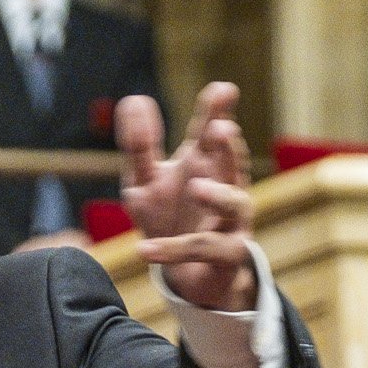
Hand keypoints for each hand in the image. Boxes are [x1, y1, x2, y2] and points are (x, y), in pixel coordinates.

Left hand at [116, 83, 255, 312]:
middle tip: (221, 129)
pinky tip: (144, 249)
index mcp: (207, 163)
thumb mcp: (146, 181)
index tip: (223, 90)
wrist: (188, 277)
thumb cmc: (170, 218)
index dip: (218, 111)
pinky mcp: (226, 255)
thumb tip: (134, 99)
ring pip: (233, 204)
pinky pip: (203, 250)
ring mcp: (231, 222)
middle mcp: (226, 187)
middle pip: (232, 163)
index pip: (212, 131)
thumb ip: (140, 145)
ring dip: (218, 195)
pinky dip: (173, 250)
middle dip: (228, 147)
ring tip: (196, 187)